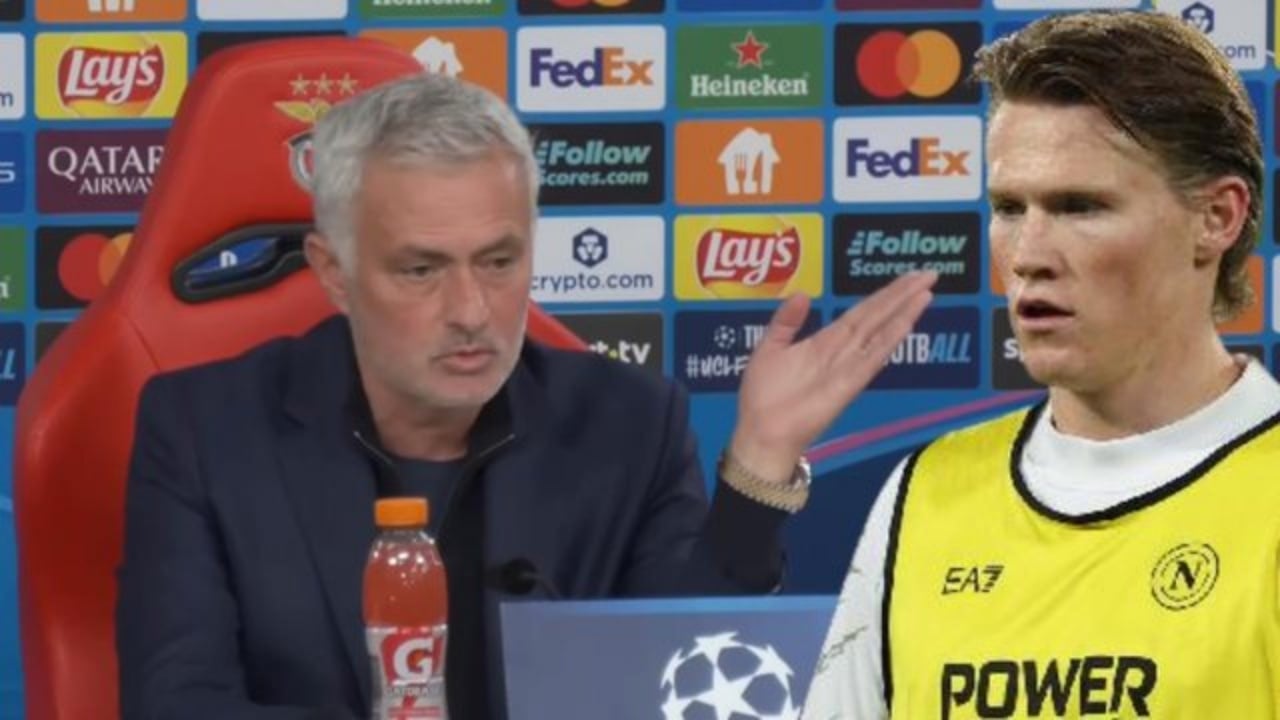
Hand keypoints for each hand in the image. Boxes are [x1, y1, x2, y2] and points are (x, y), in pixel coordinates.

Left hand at [727, 270, 936, 482]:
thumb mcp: (770, 348)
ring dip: (903, 312)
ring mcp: (848, 367)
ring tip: (926, 291)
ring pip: (880, 333)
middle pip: (878, 317)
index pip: (862, 312)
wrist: (760, 432)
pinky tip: (906, 322)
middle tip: (930, 274)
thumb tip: (804, 294)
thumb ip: (786, 322)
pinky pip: (871, 358)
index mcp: (825, 341)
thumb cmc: (763, 395)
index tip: (908, 276)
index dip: (884, 294)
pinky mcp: (847, 384)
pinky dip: (889, 339)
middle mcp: (843, 351)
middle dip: (902, 295)